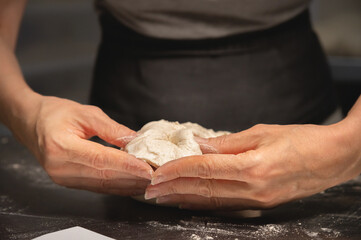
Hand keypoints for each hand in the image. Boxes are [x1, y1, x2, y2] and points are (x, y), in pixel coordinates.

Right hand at [13, 95, 152, 194]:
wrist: (31, 122)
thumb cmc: (55, 113)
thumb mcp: (85, 113)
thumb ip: (111, 128)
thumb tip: (134, 140)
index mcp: (62, 146)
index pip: (101, 160)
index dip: (126, 165)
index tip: (147, 168)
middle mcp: (60, 167)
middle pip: (103, 176)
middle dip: (131, 177)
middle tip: (154, 176)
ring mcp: (62, 177)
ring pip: (101, 185)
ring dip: (126, 185)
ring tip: (146, 182)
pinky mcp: (67, 182)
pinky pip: (95, 186)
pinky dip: (115, 186)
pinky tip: (130, 184)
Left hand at [145, 121, 360, 209]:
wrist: (333, 158)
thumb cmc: (301, 139)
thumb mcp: (262, 132)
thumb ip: (228, 142)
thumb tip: (199, 145)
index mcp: (253, 166)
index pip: (205, 168)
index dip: (178, 169)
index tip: (157, 171)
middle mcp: (253, 189)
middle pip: (204, 189)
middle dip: (173, 189)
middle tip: (150, 189)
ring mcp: (258, 201)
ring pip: (212, 202)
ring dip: (184, 199)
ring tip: (163, 198)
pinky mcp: (262, 205)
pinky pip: (226, 206)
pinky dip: (205, 204)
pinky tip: (190, 202)